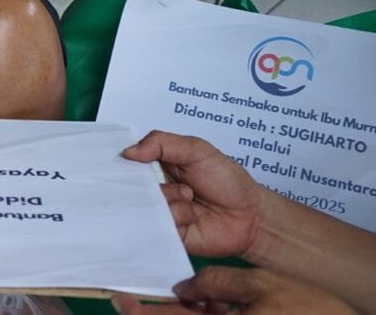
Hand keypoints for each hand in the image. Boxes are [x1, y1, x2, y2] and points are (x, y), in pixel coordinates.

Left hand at [113, 267, 355, 313]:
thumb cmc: (307, 309)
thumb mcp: (260, 286)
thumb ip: (216, 283)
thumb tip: (183, 289)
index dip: (142, 313)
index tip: (121, 299)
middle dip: (158, 313)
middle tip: (137, 294)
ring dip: (184, 314)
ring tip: (186, 294)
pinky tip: (212, 305)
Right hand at [122, 130, 261, 258]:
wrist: (251, 215)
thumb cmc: (227, 180)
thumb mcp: (197, 150)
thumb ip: (162, 143)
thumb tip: (128, 152)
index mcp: (156, 165)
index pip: (127, 162)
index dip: (124, 162)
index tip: (126, 161)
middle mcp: (154, 189)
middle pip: (130, 186)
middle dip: (148, 182)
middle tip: (171, 180)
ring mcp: (160, 212)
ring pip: (145, 205)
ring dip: (170, 199)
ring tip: (191, 198)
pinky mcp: (167, 233)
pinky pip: (157, 225)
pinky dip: (176, 217)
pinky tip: (193, 216)